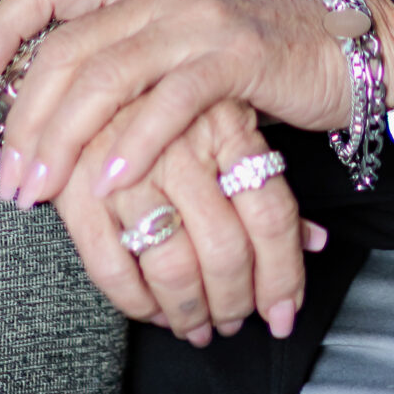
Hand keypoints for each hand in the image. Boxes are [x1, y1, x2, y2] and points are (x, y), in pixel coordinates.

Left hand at [0, 0, 393, 214]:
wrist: (342, 47)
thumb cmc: (252, 57)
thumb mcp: (174, 43)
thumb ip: (117, 60)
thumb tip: (42, 121)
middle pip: (66, 47)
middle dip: (24, 120)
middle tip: (8, 180)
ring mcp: (197, 15)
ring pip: (106, 75)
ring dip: (63, 141)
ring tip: (39, 192)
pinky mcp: (236, 53)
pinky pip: (168, 100)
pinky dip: (131, 144)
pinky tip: (108, 182)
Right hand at [52, 94, 326, 346]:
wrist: (90, 68)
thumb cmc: (173, 107)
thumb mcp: (230, 123)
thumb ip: (268, 184)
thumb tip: (316, 242)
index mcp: (227, 121)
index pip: (271, 213)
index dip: (283, 275)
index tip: (284, 314)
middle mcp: (180, 142)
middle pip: (225, 248)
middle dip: (234, 302)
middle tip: (234, 321)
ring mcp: (127, 166)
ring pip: (173, 266)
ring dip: (189, 312)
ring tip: (197, 325)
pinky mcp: (76, 188)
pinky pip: (112, 267)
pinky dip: (136, 303)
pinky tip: (151, 310)